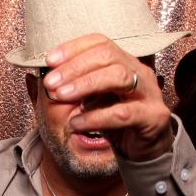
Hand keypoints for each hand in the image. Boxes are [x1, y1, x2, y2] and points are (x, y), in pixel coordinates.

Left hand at [43, 34, 173, 160]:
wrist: (144, 152)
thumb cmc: (116, 122)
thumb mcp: (91, 102)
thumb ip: (72, 89)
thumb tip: (43, 79)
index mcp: (125, 62)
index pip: (100, 43)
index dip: (73, 48)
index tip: (49, 60)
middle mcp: (139, 72)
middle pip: (108, 55)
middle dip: (75, 67)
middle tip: (51, 83)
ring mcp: (150, 93)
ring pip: (119, 77)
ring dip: (85, 84)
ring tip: (61, 96)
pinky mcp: (153, 117)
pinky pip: (123, 113)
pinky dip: (96, 117)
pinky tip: (77, 123)